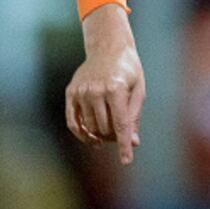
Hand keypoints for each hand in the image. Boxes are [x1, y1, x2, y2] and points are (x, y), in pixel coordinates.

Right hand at [65, 4, 145, 164]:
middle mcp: (96, 90)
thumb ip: (134, 116)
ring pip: (90, 127)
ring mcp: (81, 92)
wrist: (108, 47)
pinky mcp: (71, 93)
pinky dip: (82, 134)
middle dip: (115, 137)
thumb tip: (132, 142)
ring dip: (100, 135)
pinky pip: (73, 122)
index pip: (120, 124)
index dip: (123, 145)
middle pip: (105, 128)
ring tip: (110, 133)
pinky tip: (92, 139)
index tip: (126, 161)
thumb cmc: (129, 70)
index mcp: (116, 89)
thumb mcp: (138, 90)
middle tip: (122, 135)